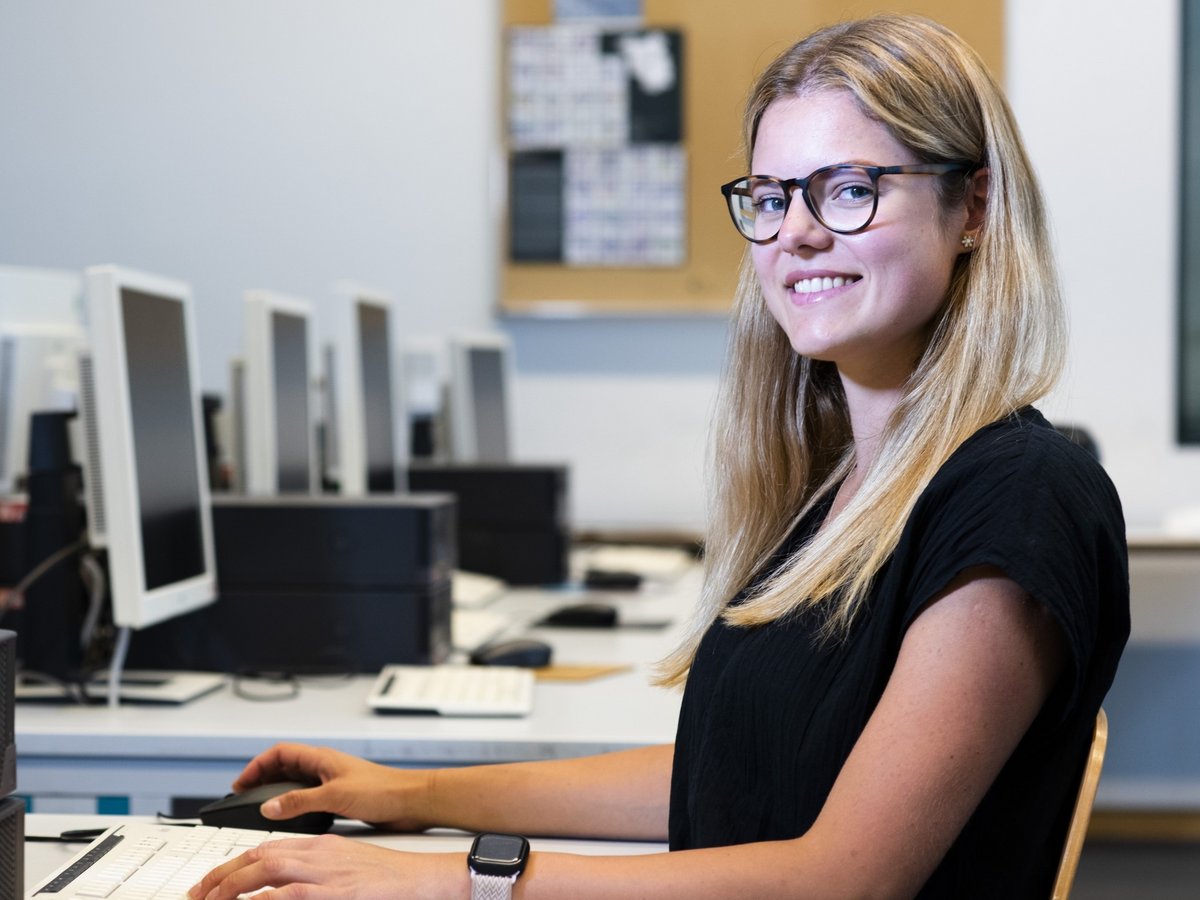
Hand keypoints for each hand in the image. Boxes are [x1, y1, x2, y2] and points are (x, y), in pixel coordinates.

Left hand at [186, 834, 467, 899]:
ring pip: (266, 870)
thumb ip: (315, 870)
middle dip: (222, 876)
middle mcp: (319, 853)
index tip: (211, 882)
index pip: (266, 847)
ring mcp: (326, 872)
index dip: (233, 864)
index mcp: (320, 845)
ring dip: (232, 887)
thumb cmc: (388, 877)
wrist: (421, 877)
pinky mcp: (334, 893)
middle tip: (199, 896)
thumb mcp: (346, 866)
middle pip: (259, 856)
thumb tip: (279, 890)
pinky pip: (289, 895)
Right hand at [232, 743, 433, 830]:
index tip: (240, 783)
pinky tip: (290, 818)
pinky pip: (308, 797)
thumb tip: (268, 807)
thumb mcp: (334, 796)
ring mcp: (331, 782)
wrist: (410, 801)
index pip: (279, 753)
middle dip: (262, 778)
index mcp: (321, 759)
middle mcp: (324, 767)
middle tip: (245, 796)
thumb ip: (299, 801)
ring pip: (295, 782)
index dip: (257, 766)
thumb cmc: (381, 791)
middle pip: (284, 766)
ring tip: (261, 808)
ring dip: (276, 791)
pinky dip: (293, 804)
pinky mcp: (340, 797)